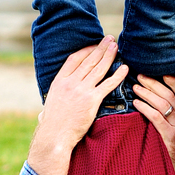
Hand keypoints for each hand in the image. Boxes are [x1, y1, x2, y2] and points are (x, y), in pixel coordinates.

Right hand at [28, 39, 126, 174]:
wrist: (54, 136)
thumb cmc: (52, 125)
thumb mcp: (50, 104)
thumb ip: (57, 98)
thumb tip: (52, 102)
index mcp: (59, 81)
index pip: (74, 59)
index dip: (86, 50)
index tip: (94, 45)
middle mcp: (70, 82)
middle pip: (89, 60)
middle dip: (100, 48)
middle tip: (110, 39)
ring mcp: (81, 90)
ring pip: (99, 69)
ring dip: (109, 56)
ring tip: (117, 46)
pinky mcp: (92, 100)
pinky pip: (108, 84)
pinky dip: (118, 75)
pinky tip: (125, 69)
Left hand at [132, 74, 174, 173]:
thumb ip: (172, 117)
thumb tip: (158, 101)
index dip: (173, 82)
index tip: (161, 74)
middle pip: (170, 95)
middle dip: (154, 84)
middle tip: (140, 77)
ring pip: (163, 104)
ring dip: (147, 93)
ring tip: (135, 87)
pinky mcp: (170, 137)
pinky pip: (157, 117)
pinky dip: (145, 108)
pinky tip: (136, 103)